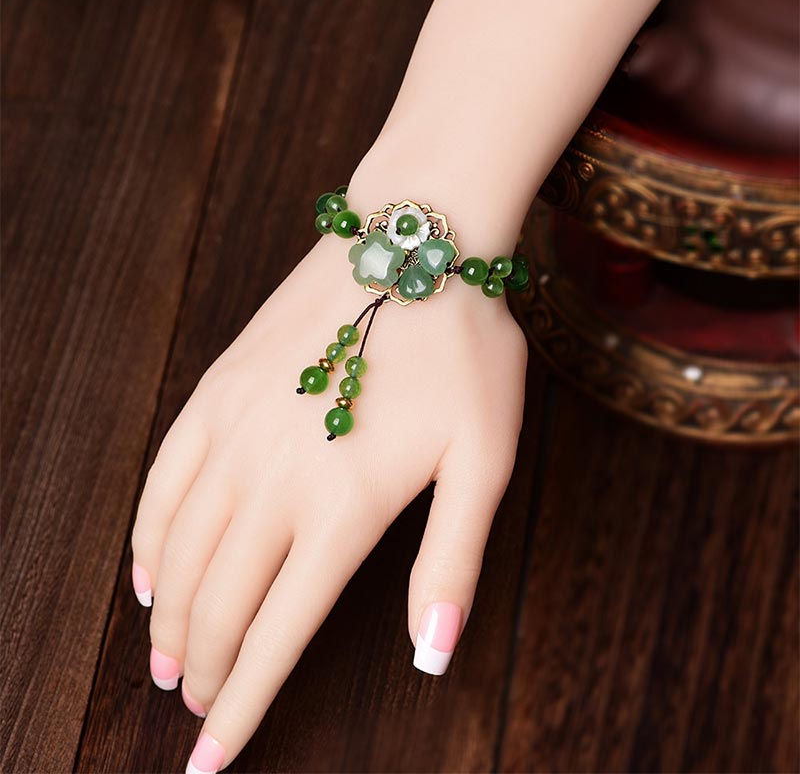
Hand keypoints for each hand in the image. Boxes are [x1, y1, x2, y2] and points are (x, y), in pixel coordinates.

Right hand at [130, 232, 526, 771]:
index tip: (211, 760)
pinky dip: (149, 535)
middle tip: (198, 708)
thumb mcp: (484, 462)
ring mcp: (236, 430)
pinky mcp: (217, 390)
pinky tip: (149, 568)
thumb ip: (451, 564)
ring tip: (169, 661)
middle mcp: (275, 478)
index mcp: (344, 508)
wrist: (414, 247)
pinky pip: (164, 479)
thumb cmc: (463, 353)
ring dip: (171, 616)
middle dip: (207, 669)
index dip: (246, 704)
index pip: (279, 632)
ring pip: (180, 550)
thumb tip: (429, 657)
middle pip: (221, 601)